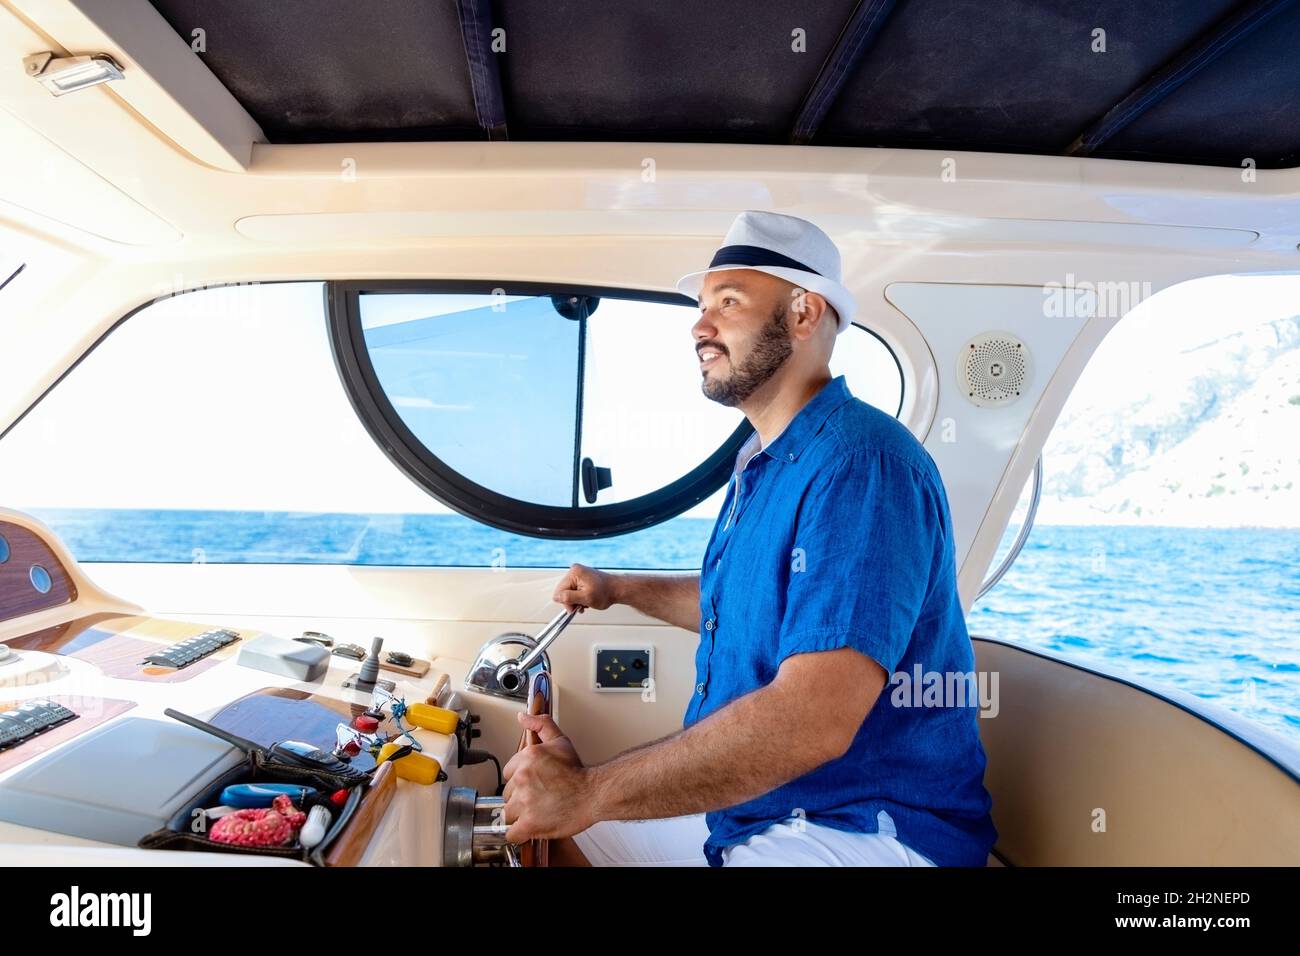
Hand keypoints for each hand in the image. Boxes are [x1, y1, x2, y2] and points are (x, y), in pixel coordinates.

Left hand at [501, 712, 595, 841]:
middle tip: (538, 798)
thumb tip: (523, 717)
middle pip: (507, 794)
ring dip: (520, 815)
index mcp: (527, 758)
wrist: (594, 793)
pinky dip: (520, 833)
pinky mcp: (529, 822)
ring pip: (509, 813)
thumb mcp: (560, 741)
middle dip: (520, 798)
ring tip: (538, 812)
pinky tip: (530, 828)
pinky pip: (512, 833)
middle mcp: (523, 777)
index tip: (532, 784)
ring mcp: (525, 801)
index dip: (520, 780)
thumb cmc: (578, 772)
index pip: (508, 773)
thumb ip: (541, 724)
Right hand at [552, 563, 617, 614]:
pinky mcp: (582, 578)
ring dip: (577, 600)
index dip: (566, 602)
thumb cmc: (606, 592)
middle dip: (572, 601)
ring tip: (587, 602)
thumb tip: (556, 597)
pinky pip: (575, 590)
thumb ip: (569, 597)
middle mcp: (575, 571)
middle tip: (583, 605)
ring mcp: (579, 574)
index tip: (575, 607)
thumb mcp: (585, 598)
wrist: (618, 589)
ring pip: (569, 592)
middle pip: (563, 591)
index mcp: (575, 572)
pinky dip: (580, 597)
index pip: (559, 591)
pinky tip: (587, 599)